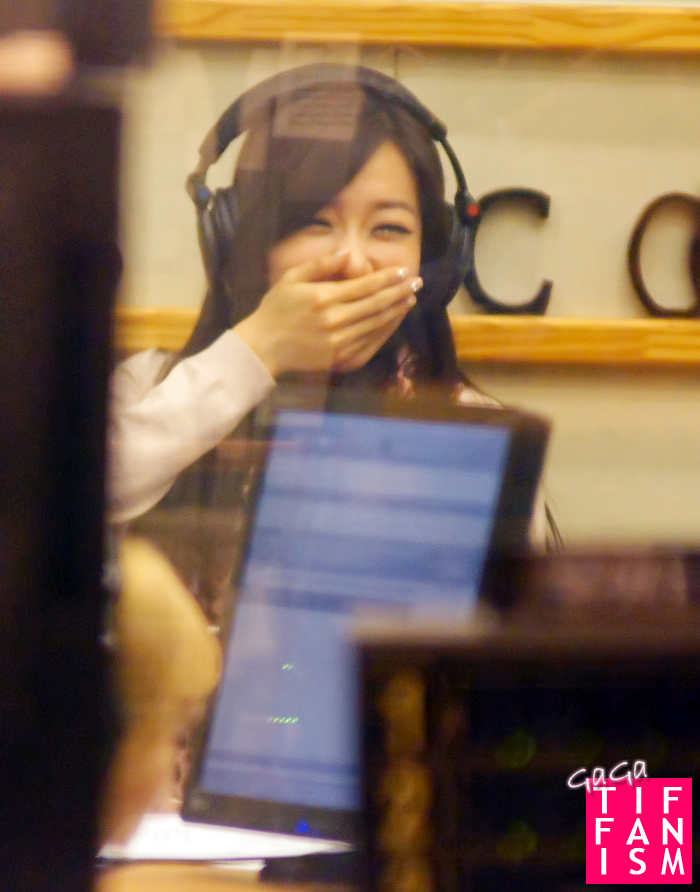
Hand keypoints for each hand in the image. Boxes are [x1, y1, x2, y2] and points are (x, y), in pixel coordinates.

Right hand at [233, 249, 421, 377]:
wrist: (263, 347)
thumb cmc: (276, 309)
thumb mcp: (291, 278)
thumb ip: (321, 265)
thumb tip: (348, 252)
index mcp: (323, 298)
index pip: (365, 286)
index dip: (388, 278)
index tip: (404, 271)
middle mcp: (333, 320)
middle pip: (376, 304)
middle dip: (399, 292)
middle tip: (417, 282)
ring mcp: (338, 342)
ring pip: (376, 324)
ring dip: (396, 311)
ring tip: (410, 299)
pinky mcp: (338, 358)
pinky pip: (369, 344)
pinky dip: (384, 332)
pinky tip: (393, 321)